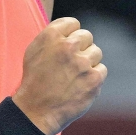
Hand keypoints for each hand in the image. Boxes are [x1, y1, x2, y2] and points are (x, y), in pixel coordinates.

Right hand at [12, 17, 106, 134]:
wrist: (36, 110)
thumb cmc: (34, 81)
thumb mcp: (34, 51)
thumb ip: (52, 37)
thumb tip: (70, 30)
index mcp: (51, 36)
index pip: (73, 23)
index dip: (70, 35)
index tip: (68, 46)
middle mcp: (68, 47)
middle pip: (86, 36)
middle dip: (80, 48)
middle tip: (71, 63)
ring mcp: (82, 63)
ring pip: (96, 52)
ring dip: (88, 62)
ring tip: (74, 75)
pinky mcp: (94, 79)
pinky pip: (101, 70)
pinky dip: (93, 77)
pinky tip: (80, 84)